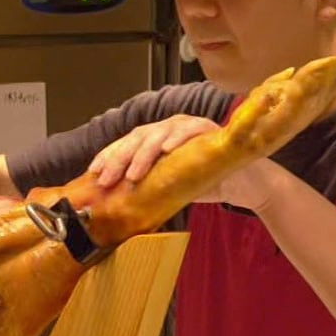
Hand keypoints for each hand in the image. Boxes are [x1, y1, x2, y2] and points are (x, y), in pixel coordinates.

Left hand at [86, 116, 294, 211]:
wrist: (243, 185)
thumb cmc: (204, 184)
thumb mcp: (170, 189)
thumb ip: (148, 190)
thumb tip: (117, 209)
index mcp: (154, 141)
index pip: (125, 144)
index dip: (107, 156)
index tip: (92, 174)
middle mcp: (167, 129)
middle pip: (136, 137)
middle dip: (118, 158)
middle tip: (106, 178)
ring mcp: (187, 125)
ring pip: (158, 132)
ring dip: (143, 153)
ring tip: (132, 173)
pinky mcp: (208, 128)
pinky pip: (189, 130)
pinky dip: (176, 138)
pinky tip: (164, 150)